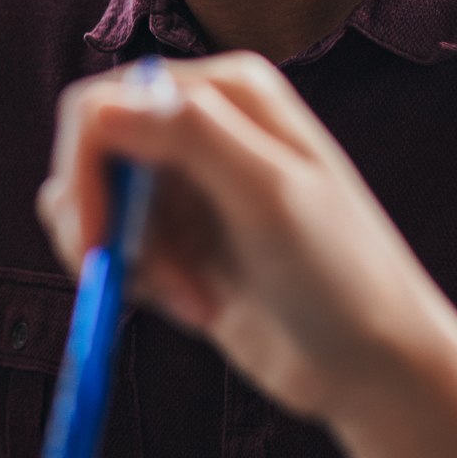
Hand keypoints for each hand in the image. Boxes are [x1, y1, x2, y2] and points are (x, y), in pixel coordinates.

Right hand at [38, 54, 456, 423]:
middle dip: (98, 221)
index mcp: (226, 92)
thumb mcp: (270, 196)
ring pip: (92, 204)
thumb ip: (190, 136)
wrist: (373, 364)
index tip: (96, 240)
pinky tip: (195, 307)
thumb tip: (101, 106)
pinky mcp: (177, 239)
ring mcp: (187, 183)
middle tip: (118, 279)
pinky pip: (113, 247)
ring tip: (190, 299)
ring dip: (124, 261)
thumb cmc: (342, 276)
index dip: (83, 171)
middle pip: (89, 154)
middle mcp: (200, 124)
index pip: (103, 105)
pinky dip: (135, 283)